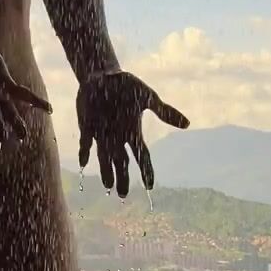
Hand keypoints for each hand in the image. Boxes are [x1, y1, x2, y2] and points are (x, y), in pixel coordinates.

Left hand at [76, 69, 188, 195]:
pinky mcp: (87, 126)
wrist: (103, 75)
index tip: (150, 186)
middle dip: (122, 178)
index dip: (146, 171)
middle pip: (121, 162)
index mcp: (133, 131)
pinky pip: (86, 142)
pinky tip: (83, 162)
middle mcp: (117, 136)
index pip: (142, 156)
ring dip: (106, 171)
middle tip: (123, 195)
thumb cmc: (126, 86)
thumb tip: (187, 124)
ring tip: (108, 187)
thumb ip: (165, 112)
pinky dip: (85, 151)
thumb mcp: (148, 97)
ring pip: (104, 157)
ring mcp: (101, 133)